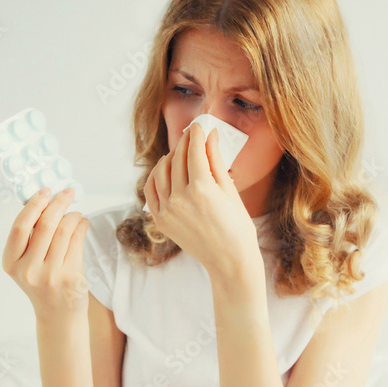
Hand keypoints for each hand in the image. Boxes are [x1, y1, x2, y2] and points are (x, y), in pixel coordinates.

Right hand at [2, 187, 89, 320]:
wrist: (58, 315)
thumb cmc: (42, 282)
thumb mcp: (27, 262)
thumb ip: (31, 236)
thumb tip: (46, 201)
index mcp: (10, 263)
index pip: (19, 227)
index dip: (33, 205)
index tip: (45, 191)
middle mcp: (27, 270)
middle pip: (44, 225)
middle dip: (58, 203)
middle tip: (68, 193)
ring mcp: (49, 275)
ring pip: (64, 231)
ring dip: (73, 215)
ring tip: (76, 213)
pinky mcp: (70, 277)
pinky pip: (77, 241)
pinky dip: (81, 226)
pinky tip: (82, 223)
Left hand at [144, 122, 261, 282]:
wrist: (229, 261)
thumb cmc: (237, 227)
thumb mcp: (230, 191)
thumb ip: (216, 161)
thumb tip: (210, 136)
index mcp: (201, 189)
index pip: (194, 151)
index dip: (196, 134)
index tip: (199, 125)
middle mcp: (180, 198)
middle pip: (177, 159)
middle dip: (185, 143)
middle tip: (191, 135)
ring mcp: (167, 210)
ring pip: (161, 171)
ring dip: (169, 157)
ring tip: (180, 153)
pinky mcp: (160, 220)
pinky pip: (151, 190)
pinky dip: (156, 176)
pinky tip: (165, 170)